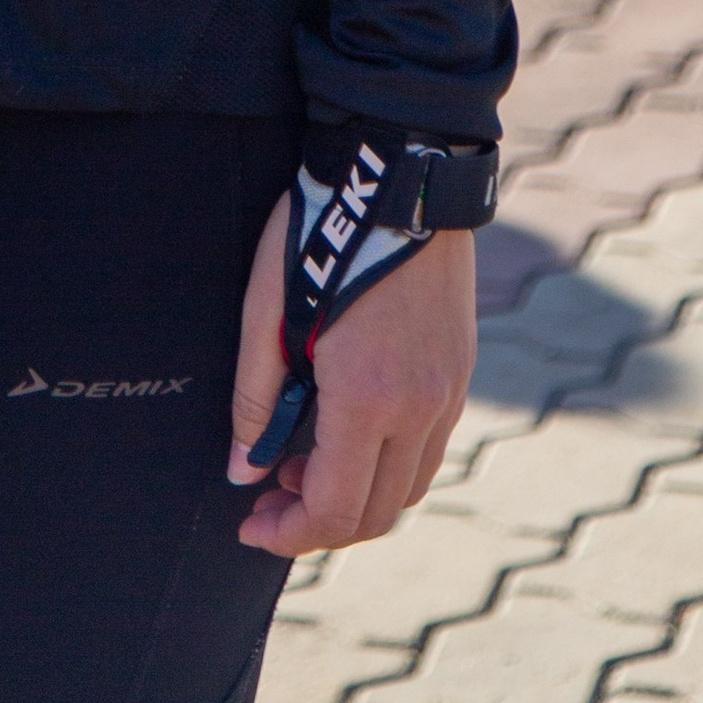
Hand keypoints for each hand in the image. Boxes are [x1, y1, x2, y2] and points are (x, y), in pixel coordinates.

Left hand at [226, 190, 474, 555]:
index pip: (333, 507)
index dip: (288, 532)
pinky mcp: (459, 372)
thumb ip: (256, 398)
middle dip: (316, 523)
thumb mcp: (268, 307)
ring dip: (353, 496)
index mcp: (369, 397)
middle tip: (267, 498)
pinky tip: (344, 429)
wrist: (400, 170)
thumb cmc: (323, 230)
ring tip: (300, 462)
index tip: (250, 525)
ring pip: (406, 489)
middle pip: (375, 514)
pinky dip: (384, 464)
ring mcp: (448, 392)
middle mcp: (420, 408)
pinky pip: (426, 451)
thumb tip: (242, 471)